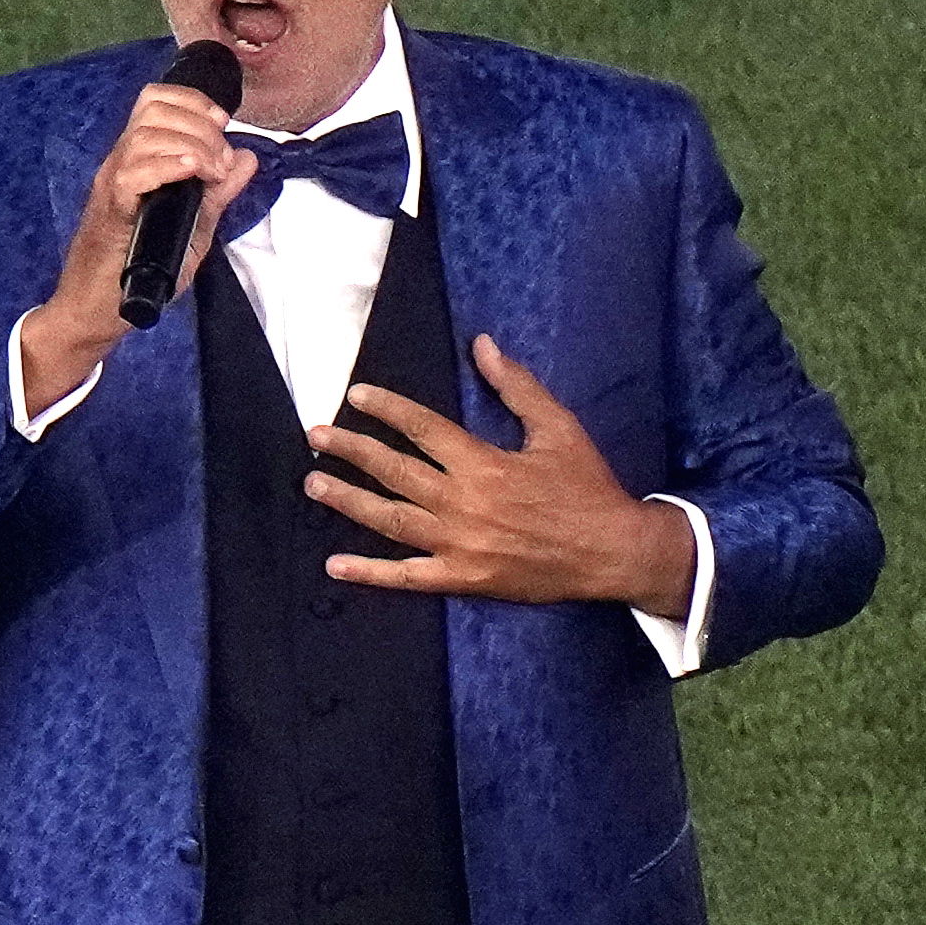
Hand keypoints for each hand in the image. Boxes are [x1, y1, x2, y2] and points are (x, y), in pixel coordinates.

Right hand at [14, 81, 261, 414]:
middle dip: (199, 125)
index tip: (222, 122)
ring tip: (213, 171)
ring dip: (190, 145)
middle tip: (221, 160)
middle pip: (153, 111)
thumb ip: (218, 192)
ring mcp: (112, 184)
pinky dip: (167, 166)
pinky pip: (132, 174)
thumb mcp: (193, 226)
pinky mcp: (110, 210)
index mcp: (138, 159)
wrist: (97, 308)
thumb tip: (246, 158)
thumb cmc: (138, 269)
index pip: (155, 101)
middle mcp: (121, 163)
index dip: (192, 101)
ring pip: (145, 136)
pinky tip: (192, 172)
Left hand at [305, 338, 697, 617]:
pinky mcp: (463, 579)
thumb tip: (483, 345)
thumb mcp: (558, 427)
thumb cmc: (585, 487)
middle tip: (316, 435)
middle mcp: (463, 502)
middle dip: (351, 451)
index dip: (385, 408)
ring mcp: (459, 545)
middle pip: (393, 471)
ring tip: (314, 485)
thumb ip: (516, 386)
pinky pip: (408, 577)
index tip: (356, 395)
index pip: (421, 428)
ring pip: (390, 520)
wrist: (611, 551)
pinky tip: (335, 565)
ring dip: (348, 501)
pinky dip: (370, 573)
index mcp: (482, 462)